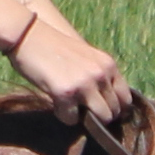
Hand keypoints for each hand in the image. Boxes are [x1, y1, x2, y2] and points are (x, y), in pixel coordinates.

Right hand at [13, 9, 129, 126]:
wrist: (29, 35)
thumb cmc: (54, 47)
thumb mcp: (86, 57)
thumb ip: (98, 75)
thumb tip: (106, 103)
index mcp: (108, 64)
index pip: (125, 98)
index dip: (116, 109)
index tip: (103, 111)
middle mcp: (100, 74)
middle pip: (113, 112)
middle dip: (99, 116)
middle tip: (82, 110)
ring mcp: (84, 84)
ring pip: (100, 118)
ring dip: (86, 119)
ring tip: (71, 107)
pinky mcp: (66, 93)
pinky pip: (72, 119)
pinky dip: (64, 115)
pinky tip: (56, 103)